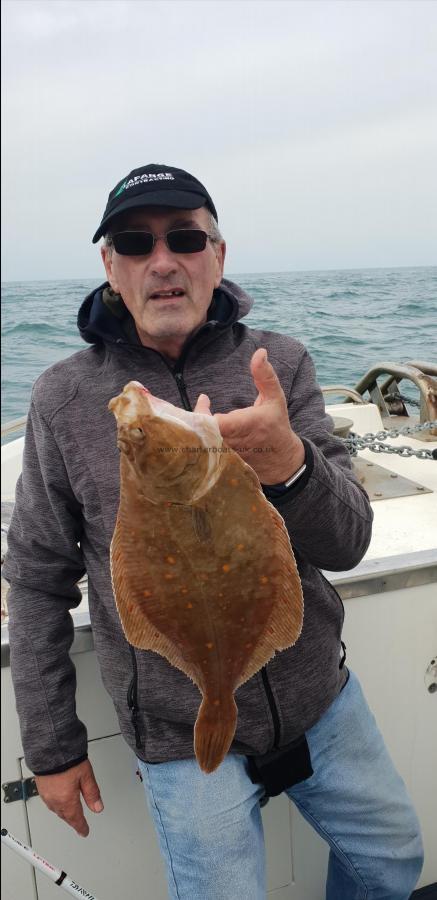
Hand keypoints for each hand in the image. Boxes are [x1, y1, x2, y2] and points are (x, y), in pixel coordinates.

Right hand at [35, 759, 102, 836]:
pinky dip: (56, 804)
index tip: (84, 832)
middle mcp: (54, 799)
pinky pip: (49, 801)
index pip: (75, 819)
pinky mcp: (40, 786)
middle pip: (65, 815)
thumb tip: (98, 807)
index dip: (81, 827)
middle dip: (72, 820)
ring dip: (64, 813)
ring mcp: (46, 794)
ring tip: (69, 814)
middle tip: (78, 824)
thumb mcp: (86, 775)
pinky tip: (58, 800)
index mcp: (67, 799)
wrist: (49, 747)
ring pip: (56, 809)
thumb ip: (92, 792)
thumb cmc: (67, 757)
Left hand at [194, 348, 304, 483]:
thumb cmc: (277, 424)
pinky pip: (204, 455)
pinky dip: (198, 443)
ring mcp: (229, 456)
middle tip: (194, 409)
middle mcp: (237, 442)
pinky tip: (195, 432)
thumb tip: (260, 352)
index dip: (204, 413)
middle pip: (204, 434)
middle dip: (194, 421)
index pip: (218, 423)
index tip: (204, 400)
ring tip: (191, 418)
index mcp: (249, 424)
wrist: (282, 460)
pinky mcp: (224, 464)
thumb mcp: (275, 398)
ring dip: (193, 431)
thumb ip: (265, 375)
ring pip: (202, 446)